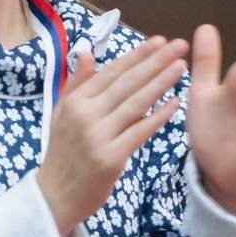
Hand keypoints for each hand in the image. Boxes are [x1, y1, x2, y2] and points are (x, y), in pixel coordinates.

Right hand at [38, 36, 189, 234]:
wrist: (54, 196)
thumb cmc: (63, 154)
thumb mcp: (62, 114)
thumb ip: (76, 83)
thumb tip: (84, 53)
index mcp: (76, 101)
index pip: (112, 72)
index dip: (137, 55)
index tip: (158, 40)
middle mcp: (86, 115)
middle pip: (127, 83)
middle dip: (155, 62)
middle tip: (179, 45)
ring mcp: (98, 136)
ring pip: (135, 104)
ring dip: (161, 83)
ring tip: (182, 67)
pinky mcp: (110, 158)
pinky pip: (139, 133)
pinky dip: (158, 117)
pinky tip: (176, 103)